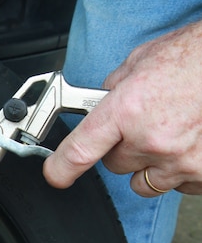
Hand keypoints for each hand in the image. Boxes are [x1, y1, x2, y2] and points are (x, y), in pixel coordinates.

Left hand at [43, 20, 201, 196]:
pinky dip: (180, 170)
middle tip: (142, 126)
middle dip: (121, 150)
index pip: (81, 150)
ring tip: (169, 135)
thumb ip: (114, 88)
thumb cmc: (194, 57)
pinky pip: (179, 185)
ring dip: (149, 164)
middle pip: (114, 166)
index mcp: (128, 109)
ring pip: (145, 182)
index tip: (55, 175)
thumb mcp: (141, 61)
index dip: (62, 167)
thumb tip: (102, 101)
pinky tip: (190, 143)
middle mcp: (152, 140)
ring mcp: (182, 160)